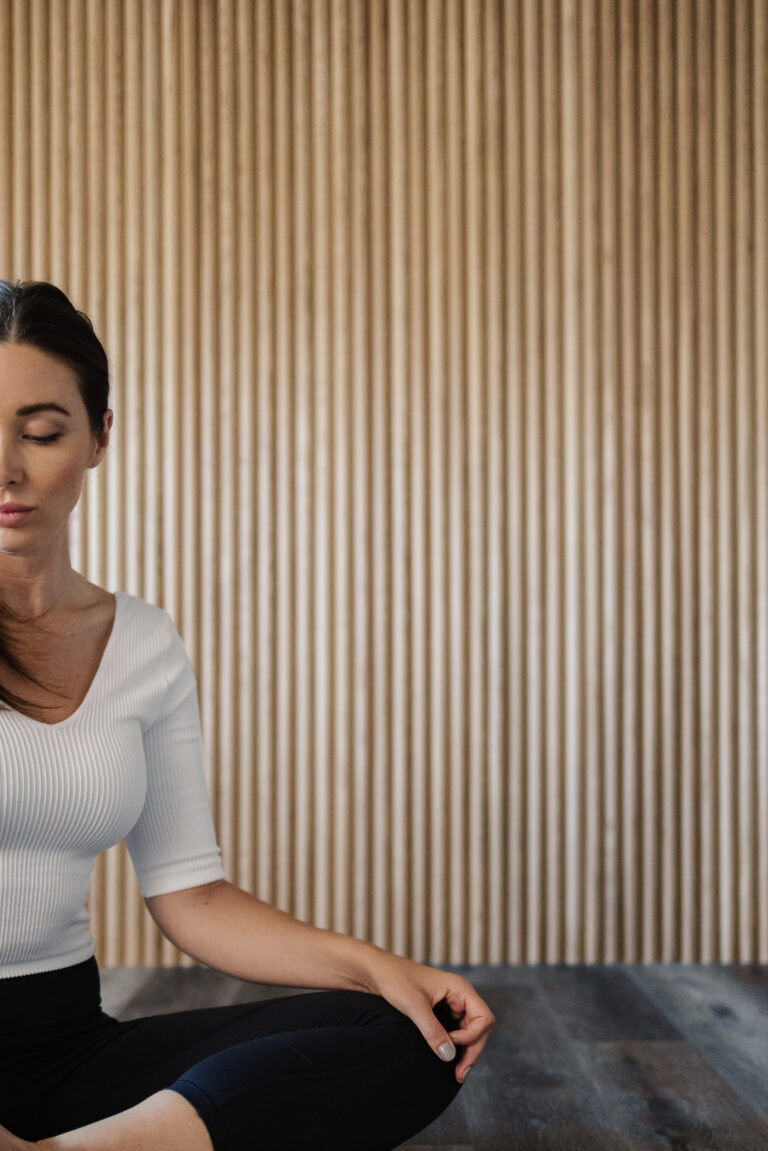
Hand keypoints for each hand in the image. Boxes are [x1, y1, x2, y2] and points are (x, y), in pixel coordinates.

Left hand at [364, 952, 494, 1083]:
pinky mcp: (444, 1013)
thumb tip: (449, 1056)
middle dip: (472, 1051)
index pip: (484, 1017)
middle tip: (459, 1075)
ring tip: (457, 1074)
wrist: (380, 973)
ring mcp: (454, 1005)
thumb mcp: (413, 1005)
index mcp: (460, 988)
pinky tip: (449, 1062)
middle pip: (481, 1028)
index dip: (473, 1036)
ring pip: (471, 1033)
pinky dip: (457, 1048)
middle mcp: (461, 996)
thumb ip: (431, 1029)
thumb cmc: (396, 981)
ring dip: (466, 1052)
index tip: (451, 1043)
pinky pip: (458, 1033)